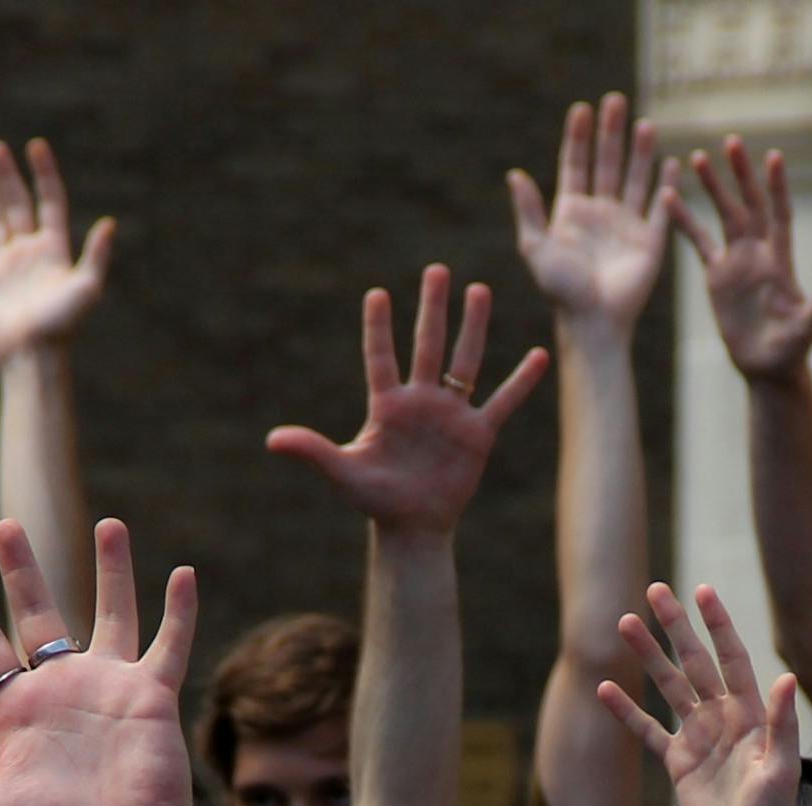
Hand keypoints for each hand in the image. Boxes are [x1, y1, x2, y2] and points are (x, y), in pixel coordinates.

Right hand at [0, 139, 115, 363]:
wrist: (33, 355)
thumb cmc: (63, 324)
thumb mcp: (87, 287)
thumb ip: (97, 255)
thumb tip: (110, 222)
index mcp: (55, 251)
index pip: (50, 202)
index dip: (44, 174)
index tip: (37, 146)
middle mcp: (31, 254)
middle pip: (19, 205)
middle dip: (10, 177)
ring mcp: (6, 266)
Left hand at [0, 519, 198, 805]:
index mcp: (20, 708)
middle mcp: (65, 687)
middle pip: (40, 613)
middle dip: (23, 570)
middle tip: (7, 525)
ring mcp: (112, 686)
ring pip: (113, 612)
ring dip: (111, 568)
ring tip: (108, 521)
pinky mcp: (153, 694)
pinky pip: (169, 644)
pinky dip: (179, 611)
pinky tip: (183, 574)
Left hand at [266, 266, 549, 532]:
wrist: (413, 528)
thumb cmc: (376, 501)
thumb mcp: (343, 473)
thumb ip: (312, 451)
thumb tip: (272, 440)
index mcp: (387, 406)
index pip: (381, 357)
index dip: (378, 328)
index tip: (377, 295)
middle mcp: (420, 401)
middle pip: (428, 344)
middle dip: (432, 308)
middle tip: (437, 270)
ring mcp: (451, 414)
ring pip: (465, 361)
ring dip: (472, 326)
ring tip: (479, 290)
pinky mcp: (477, 434)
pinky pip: (503, 401)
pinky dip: (521, 380)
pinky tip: (539, 355)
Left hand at [508, 94, 678, 331]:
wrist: (594, 321)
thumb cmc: (561, 290)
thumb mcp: (536, 248)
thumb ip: (529, 211)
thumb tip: (515, 173)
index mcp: (571, 212)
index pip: (576, 164)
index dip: (579, 137)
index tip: (582, 109)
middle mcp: (600, 213)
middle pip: (606, 163)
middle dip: (611, 132)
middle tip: (616, 101)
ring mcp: (627, 225)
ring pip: (635, 178)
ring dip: (640, 152)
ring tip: (644, 123)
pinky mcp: (651, 241)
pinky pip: (662, 208)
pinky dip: (668, 185)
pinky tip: (673, 161)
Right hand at [598, 584, 801, 805]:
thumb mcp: (780, 770)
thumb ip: (780, 724)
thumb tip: (787, 678)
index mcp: (749, 715)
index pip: (731, 658)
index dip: (717, 625)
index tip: (702, 592)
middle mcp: (723, 719)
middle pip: (695, 663)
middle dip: (675, 627)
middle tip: (654, 590)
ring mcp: (699, 739)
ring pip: (668, 688)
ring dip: (647, 657)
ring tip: (624, 624)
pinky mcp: (679, 763)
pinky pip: (648, 731)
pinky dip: (627, 711)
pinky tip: (605, 689)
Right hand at [666, 137, 811, 384]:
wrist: (768, 367)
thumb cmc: (793, 348)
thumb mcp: (809, 325)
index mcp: (780, 261)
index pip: (779, 214)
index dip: (777, 187)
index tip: (774, 156)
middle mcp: (759, 254)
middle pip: (750, 205)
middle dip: (741, 174)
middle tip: (731, 141)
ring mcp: (737, 262)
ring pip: (724, 216)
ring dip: (712, 187)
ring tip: (697, 156)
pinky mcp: (717, 276)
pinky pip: (698, 242)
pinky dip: (685, 222)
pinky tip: (669, 199)